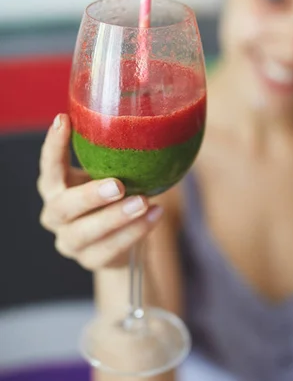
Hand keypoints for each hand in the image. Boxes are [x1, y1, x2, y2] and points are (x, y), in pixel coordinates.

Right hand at [38, 114, 161, 269]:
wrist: (122, 241)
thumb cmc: (114, 197)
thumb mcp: (109, 174)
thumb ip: (115, 157)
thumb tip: (149, 125)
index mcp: (56, 187)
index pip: (49, 166)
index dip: (53, 146)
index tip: (63, 120)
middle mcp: (56, 215)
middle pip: (63, 206)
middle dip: (89, 196)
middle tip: (118, 185)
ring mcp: (70, 241)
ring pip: (86, 232)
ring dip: (116, 217)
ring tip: (144, 202)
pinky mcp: (90, 260)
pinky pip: (111, 248)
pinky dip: (135, 231)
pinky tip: (155, 215)